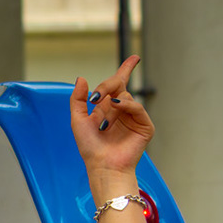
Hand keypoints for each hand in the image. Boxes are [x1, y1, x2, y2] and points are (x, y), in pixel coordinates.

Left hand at [70, 55, 154, 186]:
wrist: (102, 164)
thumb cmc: (90, 147)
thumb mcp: (78, 120)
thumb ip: (77, 99)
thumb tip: (82, 78)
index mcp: (108, 107)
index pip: (118, 84)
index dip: (126, 69)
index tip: (134, 58)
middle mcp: (122, 110)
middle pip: (118, 85)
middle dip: (106, 87)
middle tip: (95, 98)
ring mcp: (134, 117)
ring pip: (125, 96)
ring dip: (110, 108)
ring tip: (102, 125)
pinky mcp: (144, 125)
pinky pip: (137, 107)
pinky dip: (126, 106)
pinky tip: (116, 109)